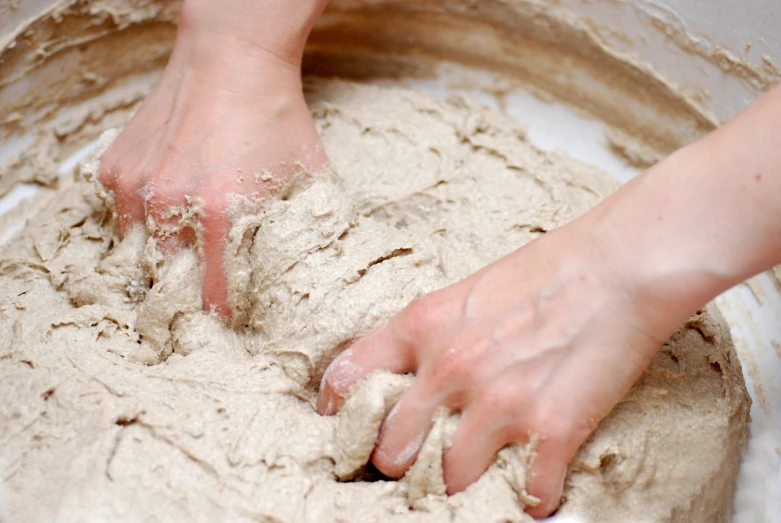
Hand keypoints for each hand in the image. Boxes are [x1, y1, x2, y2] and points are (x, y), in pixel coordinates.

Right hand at [99, 0, 328, 314]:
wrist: (232, 59)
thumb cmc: (276, 117)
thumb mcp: (308, 177)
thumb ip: (307, 229)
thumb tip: (315, 274)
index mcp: (221, 214)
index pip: (214, 298)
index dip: (224, 316)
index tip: (230, 324)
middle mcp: (171, 205)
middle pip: (170, 286)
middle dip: (186, 300)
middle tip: (201, 303)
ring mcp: (137, 188)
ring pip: (140, 257)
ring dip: (160, 266)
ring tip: (181, 265)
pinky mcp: (116, 171)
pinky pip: (123, 219)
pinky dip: (141, 226)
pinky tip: (166, 214)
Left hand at [317, 218, 665, 517]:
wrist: (619, 264)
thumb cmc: (547, 271)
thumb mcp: (465, 293)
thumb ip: (430, 337)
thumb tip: (410, 382)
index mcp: (420, 327)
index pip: (346, 383)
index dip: (339, 417)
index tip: (349, 433)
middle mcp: (448, 367)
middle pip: (389, 451)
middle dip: (400, 463)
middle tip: (421, 462)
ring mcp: (497, 402)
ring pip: (446, 482)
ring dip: (461, 486)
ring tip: (478, 477)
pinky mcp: (550, 430)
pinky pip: (525, 495)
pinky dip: (530, 499)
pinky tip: (536, 483)